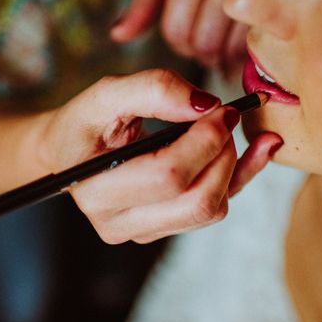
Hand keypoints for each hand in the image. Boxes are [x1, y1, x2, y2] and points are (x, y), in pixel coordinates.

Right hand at [39, 69, 281, 243]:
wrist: (70, 154)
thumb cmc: (83, 125)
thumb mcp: (104, 95)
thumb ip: (153, 89)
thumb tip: (206, 104)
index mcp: (98, 192)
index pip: (169, 176)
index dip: (205, 140)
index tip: (221, 108)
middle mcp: (119, 224)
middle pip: (197, 200)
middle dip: (222, 154)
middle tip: (224, 118)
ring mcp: (144, 232)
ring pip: (211, 210)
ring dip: (231, 167)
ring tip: (224, 131)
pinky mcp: (164, 229)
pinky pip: (215, 210)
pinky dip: (238, 179)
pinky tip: (252, 152)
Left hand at [110, 0, 252, 78]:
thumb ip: (144, 4)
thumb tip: (117, 35)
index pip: (176, 31)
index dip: (181, 44)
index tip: (192, 38)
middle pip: (202, 44)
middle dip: (202, 54)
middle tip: (211, 46)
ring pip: (227, 51)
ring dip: (223, 59)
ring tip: (226, 45)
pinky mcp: (279, 6)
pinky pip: (252, 51)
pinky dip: (244, 59)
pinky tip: (243, 50)